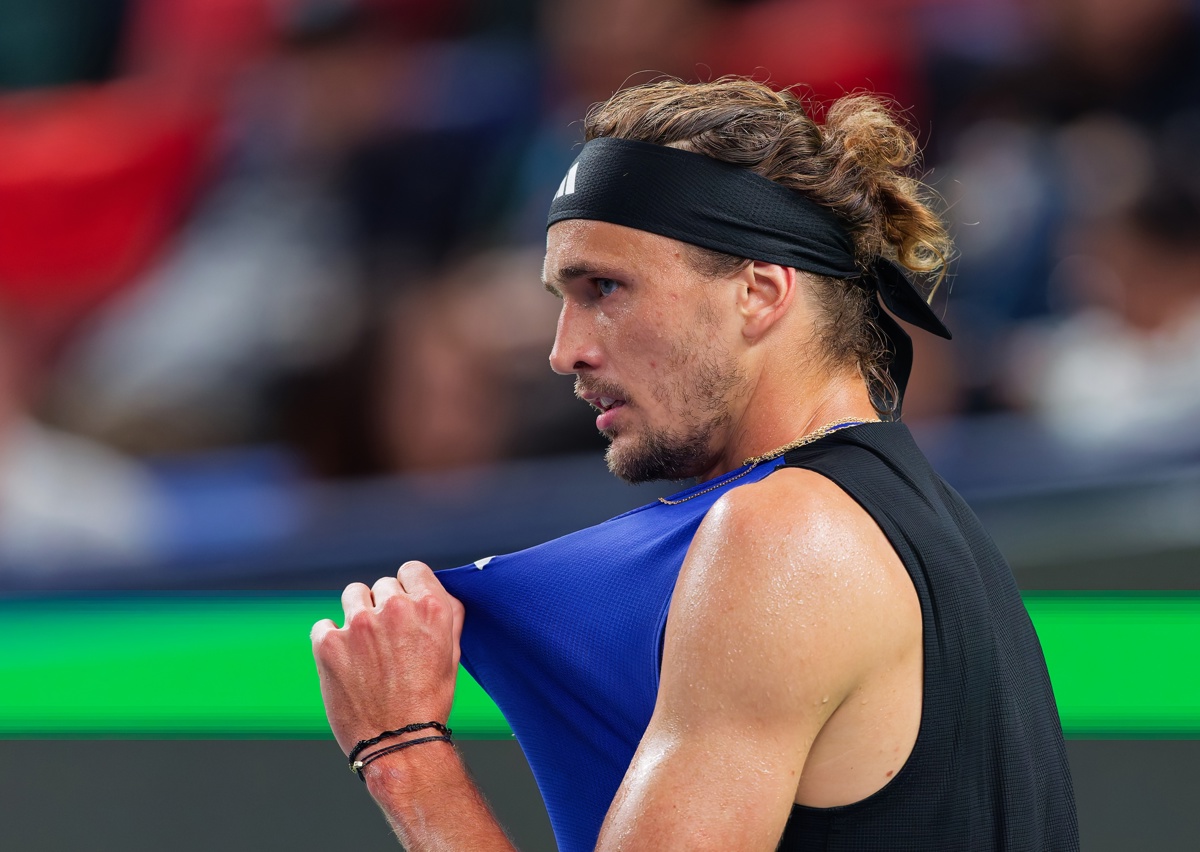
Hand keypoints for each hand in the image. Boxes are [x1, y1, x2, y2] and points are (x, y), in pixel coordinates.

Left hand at [311, 560, 465, 754]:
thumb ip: (446, 615)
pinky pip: (324, 624)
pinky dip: (331, 640)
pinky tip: (345, 663)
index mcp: (430, 608)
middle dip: (383, 607)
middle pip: (382, 585)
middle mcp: (395, 609)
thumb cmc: (429, 701)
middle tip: (387, 641)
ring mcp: (359, 624)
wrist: (397, 743)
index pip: (412, 570)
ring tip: (364, 648)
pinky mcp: (328, 642)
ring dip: (357, 614)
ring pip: (353, 595)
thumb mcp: (452, 654)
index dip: (408, 588)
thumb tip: (436, 593)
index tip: (404, 606)